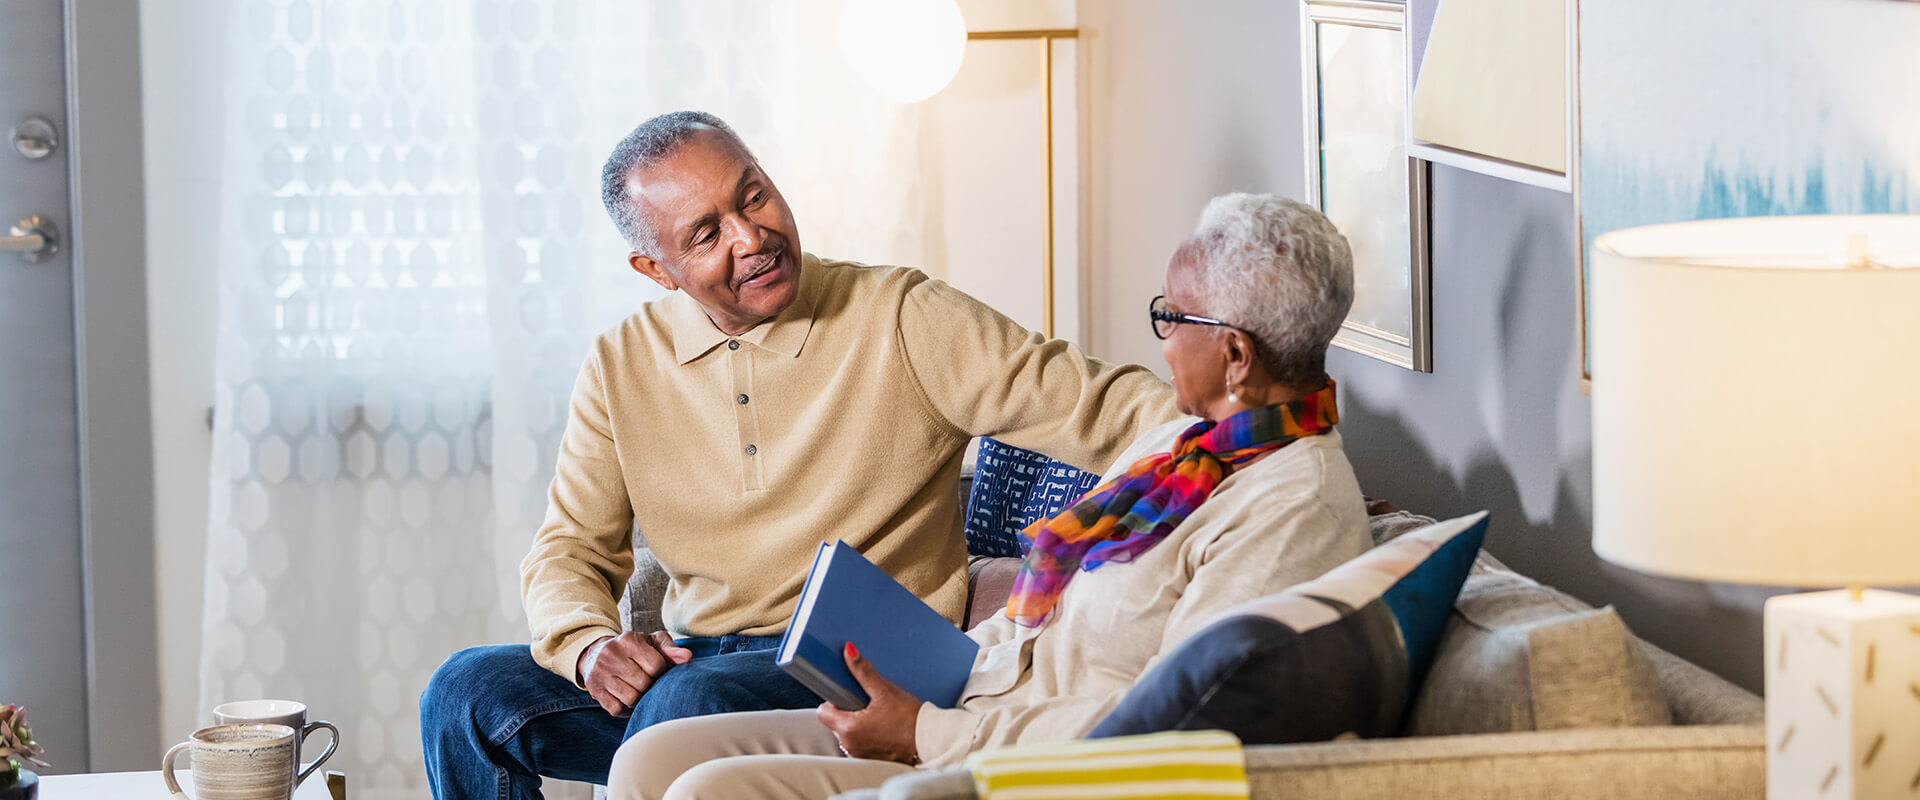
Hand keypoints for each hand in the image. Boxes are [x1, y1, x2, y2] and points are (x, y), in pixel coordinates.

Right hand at [577, 631, 693, 716]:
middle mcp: (611, 655)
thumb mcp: (650, 641)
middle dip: (651, 686)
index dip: (663, 671)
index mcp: (628, 640)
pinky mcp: (595, 691)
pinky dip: (627, 709)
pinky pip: (617, 709)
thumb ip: (669, 648)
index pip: (656, 665)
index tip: (660, 671)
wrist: (595, 653)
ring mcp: (600, 674)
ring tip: (640, 690)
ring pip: (631, 698)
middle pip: (644, 683)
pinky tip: (629, 700)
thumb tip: (686, 657)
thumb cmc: (631, 649)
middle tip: (650, 682)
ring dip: (640, 699)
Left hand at [816, 643, 920, 763]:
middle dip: (847, 710)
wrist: (930, 742)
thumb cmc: (910, 719)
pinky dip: (867, 735)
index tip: (847, 695)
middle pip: (835, 722)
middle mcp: (850, 744)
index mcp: (849, 728)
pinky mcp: (869, 759)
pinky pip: (860, 743)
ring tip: (878, 716)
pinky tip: (882, 728)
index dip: (833, 700)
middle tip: (868, 703)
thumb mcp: (885, 691)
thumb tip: (849, 651)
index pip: (823, 712)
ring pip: (847, 733)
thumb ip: (863, 672)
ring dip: (857, 723)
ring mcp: (859, 754)